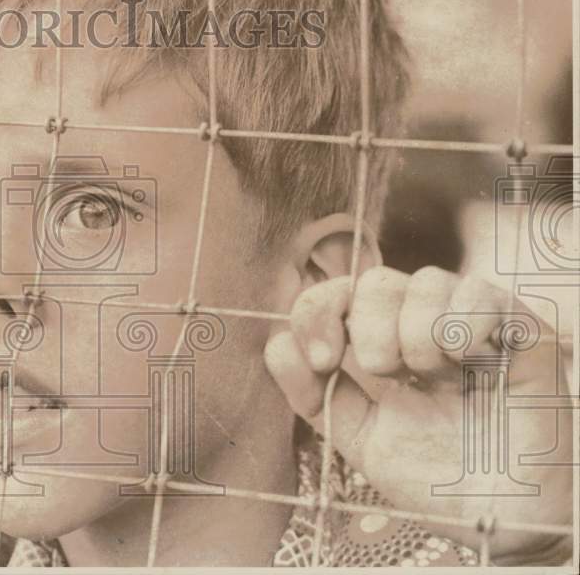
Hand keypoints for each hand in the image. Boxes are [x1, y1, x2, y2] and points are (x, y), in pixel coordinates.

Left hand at [264, 266, 571, 558]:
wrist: (495, 518)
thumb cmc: (431, 478)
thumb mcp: (358, 438)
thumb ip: (313, 394)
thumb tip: (278, 344)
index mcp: (382, 343)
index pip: (338, 294)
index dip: (317, 312)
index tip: (322, 359)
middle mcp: (424, 325)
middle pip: (376, 281)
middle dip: (368, 327)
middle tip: (386, 372)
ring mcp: (471, 323)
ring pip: (426, 280)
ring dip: (416, 332)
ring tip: (435, 377)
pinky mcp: (520, 330)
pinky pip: (480, 292)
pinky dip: (463, 323)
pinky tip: (470, 362)